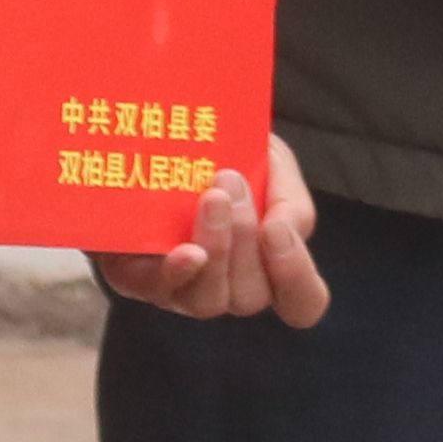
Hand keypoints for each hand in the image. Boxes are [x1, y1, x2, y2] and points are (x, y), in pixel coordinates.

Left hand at [101, 131, 331, 326]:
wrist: (152, 141)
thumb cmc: (221, 154)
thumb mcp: (268, 159)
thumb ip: (286, 192)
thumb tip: (278, 226)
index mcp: (269, 263)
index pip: (303, 301)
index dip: (296, 277)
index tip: (276, 229)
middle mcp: (230, 288)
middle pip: (252, 297)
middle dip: (244, 238)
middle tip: (231, 180)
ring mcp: (184, 291)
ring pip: (210, 300)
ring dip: (217, 249)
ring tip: (211, 198)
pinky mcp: (139, 281)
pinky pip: (162, 290)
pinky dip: (178, 271)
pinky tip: (184, 250)